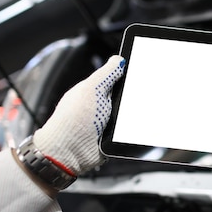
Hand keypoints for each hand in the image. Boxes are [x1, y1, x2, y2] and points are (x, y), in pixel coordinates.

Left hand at [33, 55, 124, 175]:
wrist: (70, 152)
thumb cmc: (73, 120)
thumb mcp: (92, 89)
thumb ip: (107, 73)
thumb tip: (119, 59)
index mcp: (94, 90)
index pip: (117, 78)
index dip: (129, 76)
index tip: (140, 75)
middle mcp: (101, 106)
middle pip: (126, 97)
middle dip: (132, 98)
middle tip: (131, 99)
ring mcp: (108, 123)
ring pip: (130, 114)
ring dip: (131, 117)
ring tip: (125, 117)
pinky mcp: (114, 138)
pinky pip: (130, 132)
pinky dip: (132, 131)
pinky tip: (128, 130)